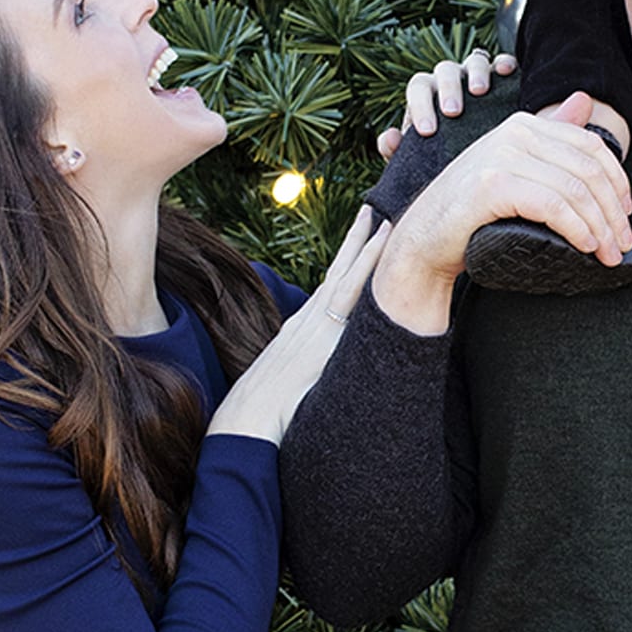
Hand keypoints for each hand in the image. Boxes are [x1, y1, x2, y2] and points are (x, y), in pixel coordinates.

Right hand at [205, 208, 390, 444]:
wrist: (246, 421)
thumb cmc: (265, 411)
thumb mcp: (290, 383)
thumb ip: (308, 373)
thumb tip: (320, 376)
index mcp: (303, 329)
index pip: (330, 288)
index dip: (346, 263)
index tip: (360, 240)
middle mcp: (308, 320)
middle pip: (338, 271)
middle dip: (356, 241)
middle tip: (372, 210)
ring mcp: (315, 325)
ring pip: (346, 277)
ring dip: (366, 249)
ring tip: (386, 222)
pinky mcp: (323, 335)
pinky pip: (350, 296)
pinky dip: (366, 272)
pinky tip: (383, 255)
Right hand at [373, 91, 631, 333]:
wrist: (423, 239)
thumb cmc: (473, 211)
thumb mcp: (514, 169)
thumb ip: (549, 136)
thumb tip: (584, 100)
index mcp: (522, 124)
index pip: (590, 145)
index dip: (618, 181)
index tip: (626, 214)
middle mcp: (513, 132)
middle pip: (587, 168)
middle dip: (613, 210)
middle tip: (623, 244)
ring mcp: (501, 155)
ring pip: (574, 189)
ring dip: (600, 227)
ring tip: (609, 254)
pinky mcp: (492, 185)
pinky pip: (552, 206)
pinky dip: (576, 229)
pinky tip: (585, 246)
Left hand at [375, 51, 517, 160]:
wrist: (483, 157)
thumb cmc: (446, 154)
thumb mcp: (421, 158)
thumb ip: (399, 151)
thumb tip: (389, 138)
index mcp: (429, 94)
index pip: (419, 88)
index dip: (420, 106)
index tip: (428, 131)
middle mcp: (452, 80)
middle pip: (445, 71)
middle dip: (447, 89)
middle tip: (452, 112)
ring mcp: (477, 75)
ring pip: (474, 61)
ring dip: (476, 73)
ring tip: (479, 92)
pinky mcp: (502, 76)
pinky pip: (502, 61)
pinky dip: (504, 63)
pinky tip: (507, 73)